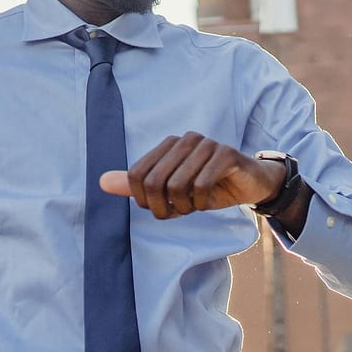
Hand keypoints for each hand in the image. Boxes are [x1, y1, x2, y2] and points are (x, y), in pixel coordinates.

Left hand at [100, 132, 283, 219]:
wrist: (250, 184)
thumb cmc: (209, 187)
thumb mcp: (170, 190)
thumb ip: (137, 186)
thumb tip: (101, 182)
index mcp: (167, 145)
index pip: (136, 175)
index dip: (144, 200)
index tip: (161, 209)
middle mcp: (184, 140)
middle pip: (155, 182)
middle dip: (164, 207)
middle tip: (179, 212)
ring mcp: (206, 144)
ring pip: (178, 185)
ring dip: (185, 206)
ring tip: (195, 205)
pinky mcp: (226, 153)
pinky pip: (201, 184)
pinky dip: (201, 202)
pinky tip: (209, 200)